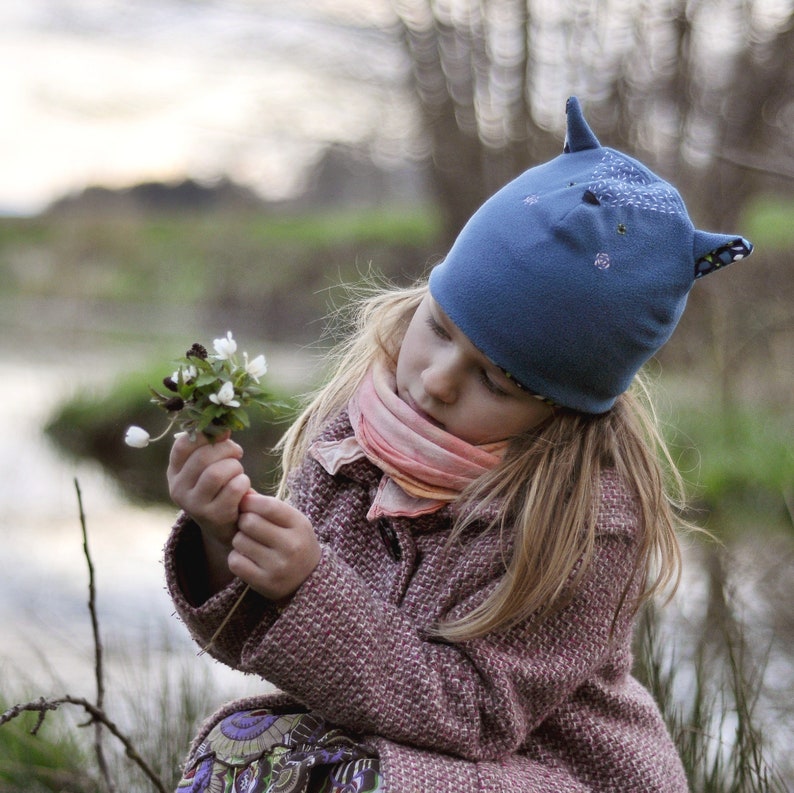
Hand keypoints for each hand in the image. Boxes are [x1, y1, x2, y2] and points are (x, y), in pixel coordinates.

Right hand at [167, 431, 250, 549]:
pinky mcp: (213, 516)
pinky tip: (243, 486)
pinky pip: (233, 489)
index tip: (223, 435)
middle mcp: (178, 489)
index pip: (182, 445)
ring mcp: (194, 505)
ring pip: (216, 473)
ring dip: (235, 467)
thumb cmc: (218, 487)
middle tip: (237, 453)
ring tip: (238, 471)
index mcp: (174, 471)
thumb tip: (224, 427)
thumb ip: (213, 446)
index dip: (206, 434)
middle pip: (203, 458)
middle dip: (226, 450)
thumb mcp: (208, 467)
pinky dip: (243, 482)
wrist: (223, 526)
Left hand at [230, 493, 320, 600]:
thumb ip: (268, 505)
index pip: (268, 506)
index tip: (246, 503)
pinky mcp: (264, 583)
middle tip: (248, 526)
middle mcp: (291, 546)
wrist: (309, 579)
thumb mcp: (291, 521)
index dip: (250, 501)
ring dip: (239, 540)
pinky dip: (237, 558)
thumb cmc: (295, 542)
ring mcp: (278, 567)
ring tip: (250, 544)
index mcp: (300, 526)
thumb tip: (243, 493)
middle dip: (243, 521)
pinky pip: (235, 562)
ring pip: (239, 541)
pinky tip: (248, 559)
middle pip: (249, 522)